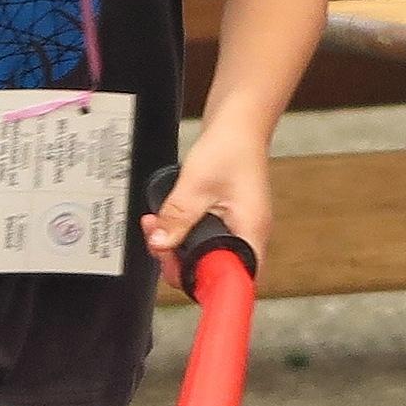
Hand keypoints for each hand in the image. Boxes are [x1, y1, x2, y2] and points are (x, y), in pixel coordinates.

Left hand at [144, 132, 272, 288]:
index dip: (207, 285)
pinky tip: (166, 220)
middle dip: (179, 260)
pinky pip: (202, 237)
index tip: (178, 273)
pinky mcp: (226, 218)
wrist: (238, 121)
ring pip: (205, 253)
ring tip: (155, 225)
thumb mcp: (195, 185)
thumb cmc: (229, 147)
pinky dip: (182, 232)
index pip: (235, 280)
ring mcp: (238, 226)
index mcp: (250, 231)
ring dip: (176, 245)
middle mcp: (248, 234)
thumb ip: (177, 217)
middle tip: (156, 241)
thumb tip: (160, 244)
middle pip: (214, 269)